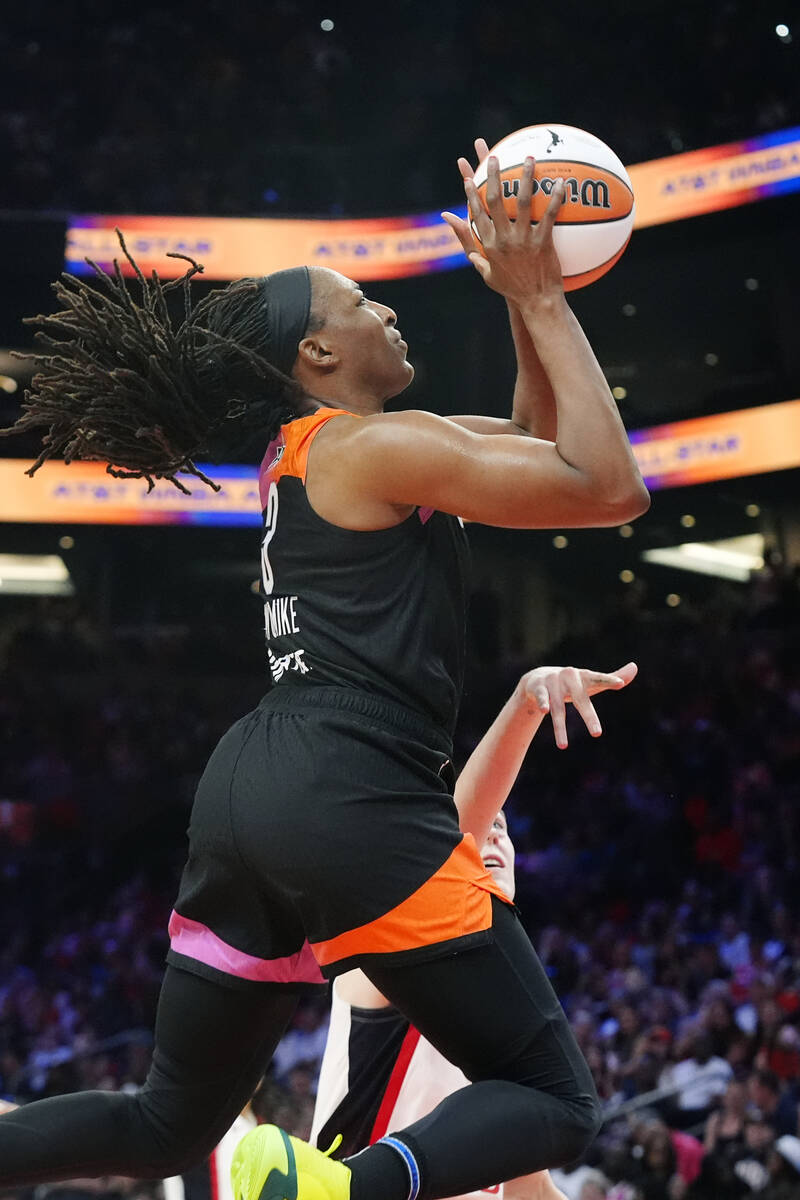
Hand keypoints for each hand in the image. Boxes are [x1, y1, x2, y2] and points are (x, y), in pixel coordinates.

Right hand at [442, 137, 565, 305]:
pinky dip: (556, 198)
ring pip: (523, 202)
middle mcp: (503, 239)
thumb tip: (450, 224)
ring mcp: (523, 240)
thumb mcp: (484, 270)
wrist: (535, 302)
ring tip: (529, 158)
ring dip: (525, 177)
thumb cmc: (511, 287)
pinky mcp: (543, 243)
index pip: (476, 213)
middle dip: (493, 175)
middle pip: (496, 201)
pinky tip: (561, 182)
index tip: (469, 174)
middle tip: (494, 155)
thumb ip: (467, 245)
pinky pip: (550, 216)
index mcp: (488, 245)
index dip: (471, 192)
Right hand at [516, 662, 637, 748]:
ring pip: (558, 708)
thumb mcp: (591, 683)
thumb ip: (613, 677)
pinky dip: (543, 703)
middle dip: (589, 717)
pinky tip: (544, 711)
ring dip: (560, 728)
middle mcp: (569, 677)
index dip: (609, 680)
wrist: (538, 678)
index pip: (599, 679)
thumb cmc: (572, 684)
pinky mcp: (538, 687)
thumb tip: (635, 667)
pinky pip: (542, 698)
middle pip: (580, 700)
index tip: (620, 684)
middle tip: (597, 734)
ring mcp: (553, 682)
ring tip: (563, 747)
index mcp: (584, 676)